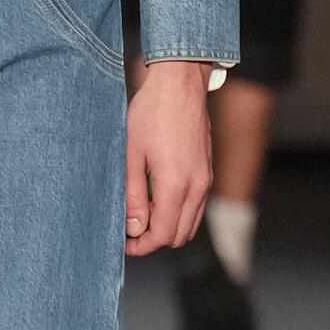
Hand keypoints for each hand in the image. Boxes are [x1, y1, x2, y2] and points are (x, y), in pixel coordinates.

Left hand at [125, 61, 213, 254]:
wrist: (180, 84)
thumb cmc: (151, 114)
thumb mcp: (132, 155)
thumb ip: (134, 195)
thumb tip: (135, 228)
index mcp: (176, 185)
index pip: (162, 235)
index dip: (141, 246)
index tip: (123, 241)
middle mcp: (197, 187)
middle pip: (178, 236)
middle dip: (153, 239)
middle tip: (129, 229)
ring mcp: (206, 179)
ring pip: (190, 224)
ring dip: (167, 227)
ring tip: (141, 215)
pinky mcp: (207, 171)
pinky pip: (196, 206)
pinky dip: (178, 213)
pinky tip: (157, 198)